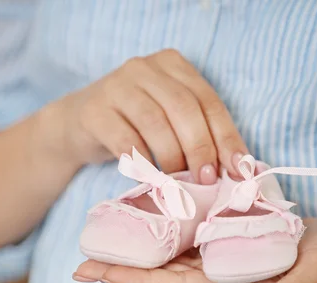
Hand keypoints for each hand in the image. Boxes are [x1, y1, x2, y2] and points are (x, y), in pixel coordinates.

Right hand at [43, 49, 247, 183]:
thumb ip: (199, 133)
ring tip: (178, 184)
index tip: (238, 170)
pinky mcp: (93, 111)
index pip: (208, 101)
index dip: (226, 137)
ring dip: (172, 159)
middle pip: (184, 108)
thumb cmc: (135, 126)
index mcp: (172, 64)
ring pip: (155, 122)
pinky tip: (150, 179)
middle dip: (201, 148)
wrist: (78, 127)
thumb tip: (237, 168)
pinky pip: (124, 140)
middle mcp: (144, 67)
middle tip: (207, 180)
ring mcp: (116, 85)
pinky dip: (143, 163)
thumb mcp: (170, 121)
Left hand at [74, 218, 316, 282]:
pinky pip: (187, 238)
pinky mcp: (225, 240)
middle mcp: (216, 274)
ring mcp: (218, 258)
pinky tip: (144, 220)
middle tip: (82, 261)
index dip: (135, 280)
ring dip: (136, 250)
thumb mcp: (315, 272)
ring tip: (103, 241)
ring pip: (169, 256)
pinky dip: (162, 231)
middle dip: (122, 268)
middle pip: (161, 273)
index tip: (98, 274)